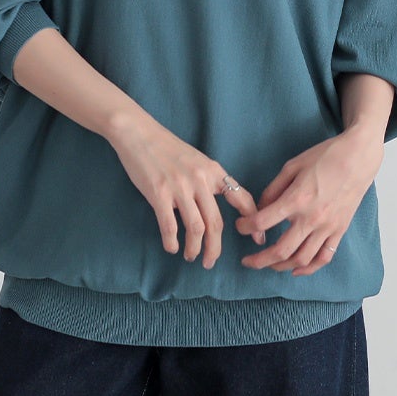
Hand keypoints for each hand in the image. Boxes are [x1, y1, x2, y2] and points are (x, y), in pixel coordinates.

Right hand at [109, 115, 265, 268]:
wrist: (138, 133)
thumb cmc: (167, 148)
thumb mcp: (197, 160)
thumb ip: (209, 181)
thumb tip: (215, 210)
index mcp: (214, 170)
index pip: (242, 199)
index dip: (253, 221)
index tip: (258, 239)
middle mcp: (201, 179)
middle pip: (216, 224)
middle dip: (215, 249)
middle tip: (210, 262)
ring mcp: (180, 187)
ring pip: (196, 228)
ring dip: (194, 248)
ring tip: (191, 256)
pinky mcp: (159, 193)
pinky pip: (170, 226)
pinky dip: (172, 242)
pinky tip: (172, 247)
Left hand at [234, 125, 383, 275]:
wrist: (357, 158)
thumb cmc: (324, 157)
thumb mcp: (292, 166)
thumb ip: (273, 189)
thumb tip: (260, 208)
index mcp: (297, 199)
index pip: (264, 221)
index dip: (246, 227)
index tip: (240, 227)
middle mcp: (312, 218)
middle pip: (281, 250)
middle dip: (260, 260)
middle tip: (247, 261)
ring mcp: (327, 228)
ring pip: (301, 259)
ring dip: (281, 266)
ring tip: (269, 265)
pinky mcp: (339, 231)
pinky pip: (323, 258)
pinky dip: (309, 268)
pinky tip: (296, 269)